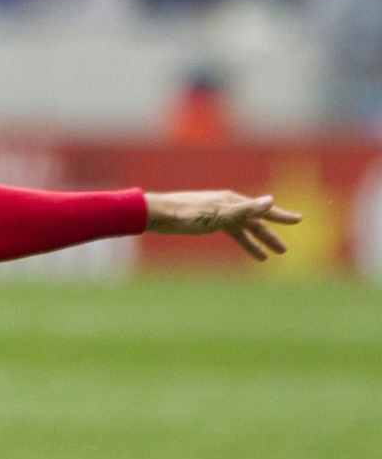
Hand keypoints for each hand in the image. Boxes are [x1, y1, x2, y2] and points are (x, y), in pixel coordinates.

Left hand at [144, 191, 301, 260]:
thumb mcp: (219, 214)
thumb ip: (245, 210)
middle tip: (284, 251)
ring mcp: (216, 212)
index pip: (263, 209)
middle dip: (269, 235)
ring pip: (241, 228)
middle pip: (254, 221)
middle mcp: (227, 205)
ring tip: (266, 258)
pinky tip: (242, 248)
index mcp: (232, 201)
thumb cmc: (187, 214)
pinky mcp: (205, 220)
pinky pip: (229, 230)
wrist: (157, 213)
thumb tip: (270, 200)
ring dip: (254, 242)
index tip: (300, 220)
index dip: (281, 216)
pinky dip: (239, 240)